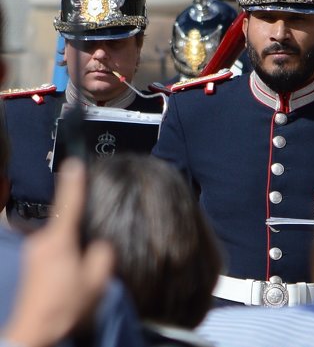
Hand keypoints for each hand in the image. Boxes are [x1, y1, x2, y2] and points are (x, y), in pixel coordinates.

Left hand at [2, 159, 113, 346]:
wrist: (32, 333)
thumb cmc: (64, 305)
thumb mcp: (95, 282)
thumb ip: (103, 256)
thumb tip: (100, 245)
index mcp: (59, 239)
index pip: (69, 202)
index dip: (74, 182)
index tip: (74, 163)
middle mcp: (42, 240)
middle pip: (66, 226)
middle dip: (78, 237)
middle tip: (86, 261)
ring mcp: (33, 251)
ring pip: (59, 241)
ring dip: (69, 252)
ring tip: (76, 276)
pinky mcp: (30, 263)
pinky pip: (51, 253)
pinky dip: (61, 261)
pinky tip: (66, 282)